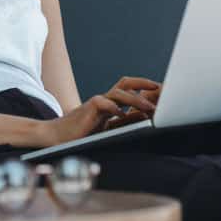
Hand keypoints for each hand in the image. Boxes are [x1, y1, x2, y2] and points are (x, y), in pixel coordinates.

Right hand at [32, 76, 160, 146]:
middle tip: (160, 88)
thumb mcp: (110, 129)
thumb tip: (147, 116)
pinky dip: (114, 108)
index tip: (163, 94)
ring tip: (150, 108)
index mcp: (111, 104)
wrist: (57, 137)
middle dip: (143, 83)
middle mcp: (105, 100)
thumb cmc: (82, 135)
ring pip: (118, 92)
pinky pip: (103, 103)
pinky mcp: (88, 109)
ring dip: (136, 99)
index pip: (131, 90)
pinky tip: (122, 115)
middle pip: (126, 83)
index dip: (146, 90)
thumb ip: (126, 121)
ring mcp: (96, 103)